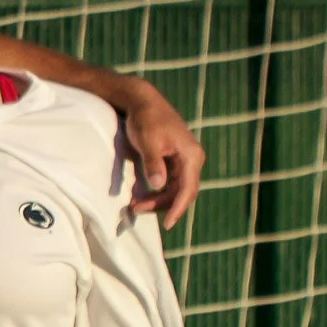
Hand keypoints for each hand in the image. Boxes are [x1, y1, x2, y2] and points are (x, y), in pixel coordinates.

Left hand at [124, 86, 204, 230]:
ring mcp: (184, 161)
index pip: (188, 189)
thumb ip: (154, 163)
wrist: (143, 103)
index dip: (178, 208)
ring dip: (157, 200)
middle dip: (161, 205)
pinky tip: (140, 197)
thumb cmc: (146, 120)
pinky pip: (169, 183)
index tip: (167, 224)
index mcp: (191, 155)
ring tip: (134, 206)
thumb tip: (159, 185)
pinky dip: (156, 192)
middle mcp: (192, 160)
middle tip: (136, 210)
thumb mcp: (148, 141)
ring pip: (174, 189)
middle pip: (182, 192)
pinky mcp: (174, 161)